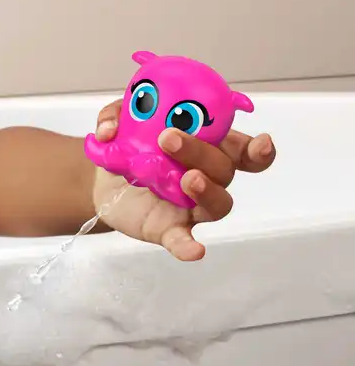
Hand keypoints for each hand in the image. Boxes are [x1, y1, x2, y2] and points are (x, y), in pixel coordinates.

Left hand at [92, 99, 275, 260]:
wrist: (105, 183)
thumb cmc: (127, 148)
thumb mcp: (121, 121)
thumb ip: (115, 115)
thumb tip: (108, 130)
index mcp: (204, 148)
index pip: (240, 149)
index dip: (257, 149)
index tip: (260, 143)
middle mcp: (205, 177)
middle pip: (224, 170)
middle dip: (203, 153)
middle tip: (168, 139)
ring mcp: (190, 206)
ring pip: (218, 204)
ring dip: (208, 191)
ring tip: (187, 179)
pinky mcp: (170, 229)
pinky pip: (184, 240)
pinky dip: (189, 246)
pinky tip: (194, 250)